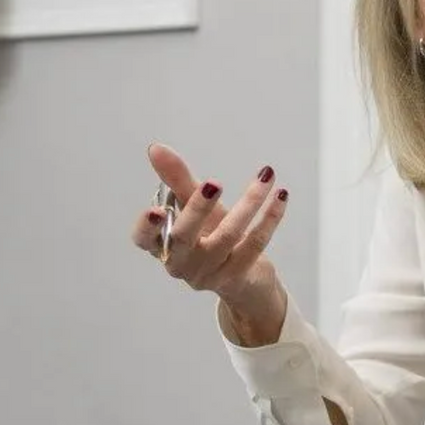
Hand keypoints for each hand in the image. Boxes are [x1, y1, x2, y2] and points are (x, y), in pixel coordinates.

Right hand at [129, 142, 289, 310]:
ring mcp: (209, 273)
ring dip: (249, 202)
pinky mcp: (237, 276)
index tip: (154, 209)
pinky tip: (280, 195)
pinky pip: (256, 243)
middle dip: (198, 209)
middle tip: (214, 183)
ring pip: (228, 236)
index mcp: (162, 245)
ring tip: (266, 176)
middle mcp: (181, 263)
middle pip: (184, 238)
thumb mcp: (193, 207)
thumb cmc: (209, 235)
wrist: (243, 276)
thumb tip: (156, 148)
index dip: (146, 227)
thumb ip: (176, 179)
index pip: (144, 239)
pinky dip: (270, 218)